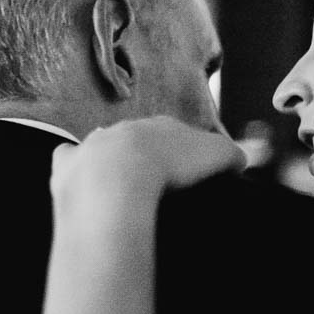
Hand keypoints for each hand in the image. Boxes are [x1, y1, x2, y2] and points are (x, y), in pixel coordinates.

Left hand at [51, 116, 246, 218]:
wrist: (116, 179)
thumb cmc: (168, 165)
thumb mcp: (217, 156)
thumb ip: (233, 153)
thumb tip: (244, 157)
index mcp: (161, 126)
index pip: (178, 134)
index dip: (188, 153)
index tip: (194, 171)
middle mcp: (126, 129)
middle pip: (142, 139)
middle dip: (150, 154)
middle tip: (162, 182)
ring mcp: (95, 145)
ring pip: (106, 146)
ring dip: (115, 160)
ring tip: (127, 187)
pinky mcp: (69, 166)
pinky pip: (70, 160)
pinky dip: (75, 166)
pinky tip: (84, 182)